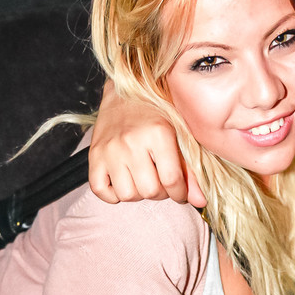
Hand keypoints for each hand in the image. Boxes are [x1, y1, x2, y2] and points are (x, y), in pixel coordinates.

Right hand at [89, 81, 205, 205]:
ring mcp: (110, 149)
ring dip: (138, 194)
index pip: (171, 180)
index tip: (180, 192)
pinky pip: (100, 190)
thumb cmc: (159, 112)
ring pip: (127, 195)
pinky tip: (124, 180)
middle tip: (162, 181)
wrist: (126, 91)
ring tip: (143, 179)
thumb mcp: (181, 135)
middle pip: (150, 191)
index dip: (180, 193)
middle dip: (161, 193)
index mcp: (158, 133)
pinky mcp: (94, 154)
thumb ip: (191, 170)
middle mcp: (131, 141)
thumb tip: (199, 202)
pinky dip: (113, 193)